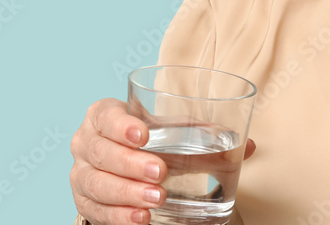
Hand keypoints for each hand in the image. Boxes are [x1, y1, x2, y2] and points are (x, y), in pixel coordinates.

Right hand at [70, 98, 255, 224]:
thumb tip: (247, 146)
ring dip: (127, 193)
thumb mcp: (171, 135)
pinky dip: (119, 216)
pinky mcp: (86, 203)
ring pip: (97, 184)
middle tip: (161, 172)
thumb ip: (204, 138)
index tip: (144, 133)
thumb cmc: (150, 144)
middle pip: (102, 152)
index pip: (105, 115)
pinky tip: (140, 219)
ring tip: (157, 199)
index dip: (120, 124)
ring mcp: (82, 175)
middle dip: (131, 164)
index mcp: (103, 116)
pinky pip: (98, 212)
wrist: (122, 167)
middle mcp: (86, 143)